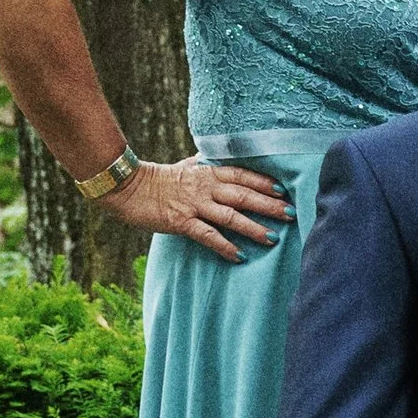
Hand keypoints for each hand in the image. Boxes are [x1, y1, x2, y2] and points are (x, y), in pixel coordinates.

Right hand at [102, 156, 292, 261]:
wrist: (127, 187)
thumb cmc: (157, 178)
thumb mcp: (185, 167)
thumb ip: (204, 166)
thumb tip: (217, 161)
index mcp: (207, 172)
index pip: (242, 175)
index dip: (264, 182)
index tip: (284, 190)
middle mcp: (205, 187)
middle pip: (243, 195)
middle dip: (268, 205)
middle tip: (290, 214)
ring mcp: (194, 204)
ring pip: (230, 216)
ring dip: (253, 228)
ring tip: (272, 239)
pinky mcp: (181, 221)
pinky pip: (207, 235)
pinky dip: (225, 246)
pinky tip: (239, 256)